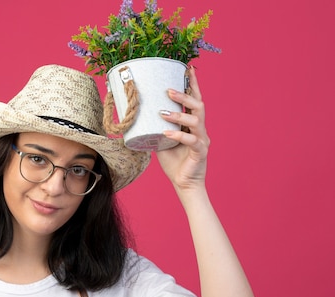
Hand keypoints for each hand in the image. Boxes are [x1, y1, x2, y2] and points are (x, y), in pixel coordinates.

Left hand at [156, 66, 209, 192]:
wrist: (184, 183)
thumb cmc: (174, 162)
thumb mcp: (162, 141)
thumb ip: (156, 128)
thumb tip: (138, 115)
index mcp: (193, 125)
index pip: (195, 100)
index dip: (193, 85)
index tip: (189, 69)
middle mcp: (200, 130)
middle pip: (199, 106)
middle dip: (185, 95)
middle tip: (168, 90)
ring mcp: (202, 140)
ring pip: (196, 121)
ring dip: (178, 115)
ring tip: (163, 113)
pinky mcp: (200, 152)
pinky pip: (191, 141)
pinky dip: (178, 135)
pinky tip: (166, 133)